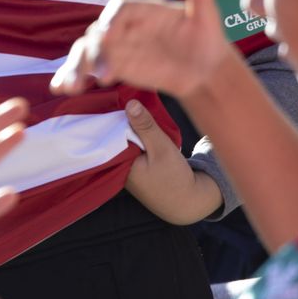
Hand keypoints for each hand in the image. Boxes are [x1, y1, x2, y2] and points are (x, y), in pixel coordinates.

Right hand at [51, 0, 234, 99]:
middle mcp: (123, 26)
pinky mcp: (111, 65)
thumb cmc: (205, 39)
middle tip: (99, 75)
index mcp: (142, 9)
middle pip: (98, 33)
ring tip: (73, 87)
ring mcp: (115, 46)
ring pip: (86, 51)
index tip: (108, 35)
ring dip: (75, 66)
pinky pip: (86, 69)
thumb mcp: (206, 17)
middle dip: (92, 52)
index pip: (120, 9)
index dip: (111, 21)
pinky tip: (60, 88)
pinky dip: (70, 75)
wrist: (201, 69)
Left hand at [122, 100, 221, 224]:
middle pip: (115, 135)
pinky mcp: (136, 168)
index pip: (109, 132)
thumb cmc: (175, 178)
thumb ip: (146, 127)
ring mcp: (127, 168)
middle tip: (127, 96)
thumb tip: (130, 104)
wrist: (188, 202)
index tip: (118, 95)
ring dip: (131, 126)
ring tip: (134, 105)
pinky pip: (132, 146)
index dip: (114, 113)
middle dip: (122, 118)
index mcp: (119, 163)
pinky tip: (142, 123)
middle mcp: (119, 166)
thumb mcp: (162, 148)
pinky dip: (137, 136)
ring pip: (125, 140)